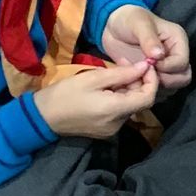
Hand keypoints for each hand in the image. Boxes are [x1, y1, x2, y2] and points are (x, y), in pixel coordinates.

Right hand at [34, 59, 158, 140]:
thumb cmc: (66, 94)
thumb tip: (145, 66)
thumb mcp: (94, 78)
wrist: (43, 117)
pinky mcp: (105, 131)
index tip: (146, 65)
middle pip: (140, 102)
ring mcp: (112, 130)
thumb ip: (122, 73)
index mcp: (115, 111)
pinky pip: (120, 112)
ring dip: (129, 89)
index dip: (152, 80)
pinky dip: (120, 98)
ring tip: (115, 74)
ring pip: (130, 106)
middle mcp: (118, 124)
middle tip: (126, 65)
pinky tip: (108, 88)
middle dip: (138, 82)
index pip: (148, 98)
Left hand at [99, 5, 191, 91]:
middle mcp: (176, 56)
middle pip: (182, 78)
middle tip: (144, 75)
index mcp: (178, 41)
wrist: (114, 27)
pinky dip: (147, 92)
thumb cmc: (129, 20)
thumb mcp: (138, 24)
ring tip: (138, 80)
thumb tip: (159, 55)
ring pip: (172, 88)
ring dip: (156, 89)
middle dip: (164, 81)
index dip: (166, 67)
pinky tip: (134, 84)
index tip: (148, 64)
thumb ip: (149, 39)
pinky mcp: (154, 77)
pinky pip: (158, 92)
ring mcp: (166, 68)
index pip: (182, 63)